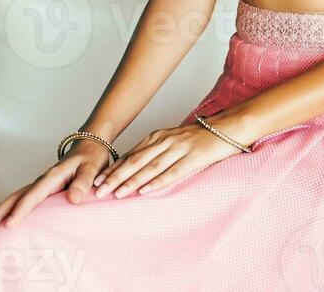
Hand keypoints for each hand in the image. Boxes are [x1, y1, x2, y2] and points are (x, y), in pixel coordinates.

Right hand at [0, 139, 111, 233]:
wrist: (90, 145)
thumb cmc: (92, 157)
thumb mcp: (92, 168)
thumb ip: (83, 183)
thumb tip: (72, 199)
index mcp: (52, 176)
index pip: (33, 195)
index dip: (21, 210)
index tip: (9, 225)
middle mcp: (43, 180)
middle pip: (16, 197)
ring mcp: (41, 184)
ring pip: (16, 198)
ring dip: (1, 212)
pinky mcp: (43, 188)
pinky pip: (24, 199)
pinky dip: (11, 210)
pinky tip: (6, 222)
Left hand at [93, 119, 242, 197]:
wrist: (225, 129)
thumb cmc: (196, 139)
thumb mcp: (171, 140)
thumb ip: (153, 152)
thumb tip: (132, 168)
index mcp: (158, 136)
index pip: (131, 155)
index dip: (113, 169)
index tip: (97, 181)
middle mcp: (165, 141)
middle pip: (136, 161)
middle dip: (116, 177)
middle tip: (99, 191)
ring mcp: (179, 149)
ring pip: (150, 167)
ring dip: (132, 181)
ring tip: (116, 194)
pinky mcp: (193, 158)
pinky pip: (172, 172)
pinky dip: (157, 182)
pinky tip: (145, 190)